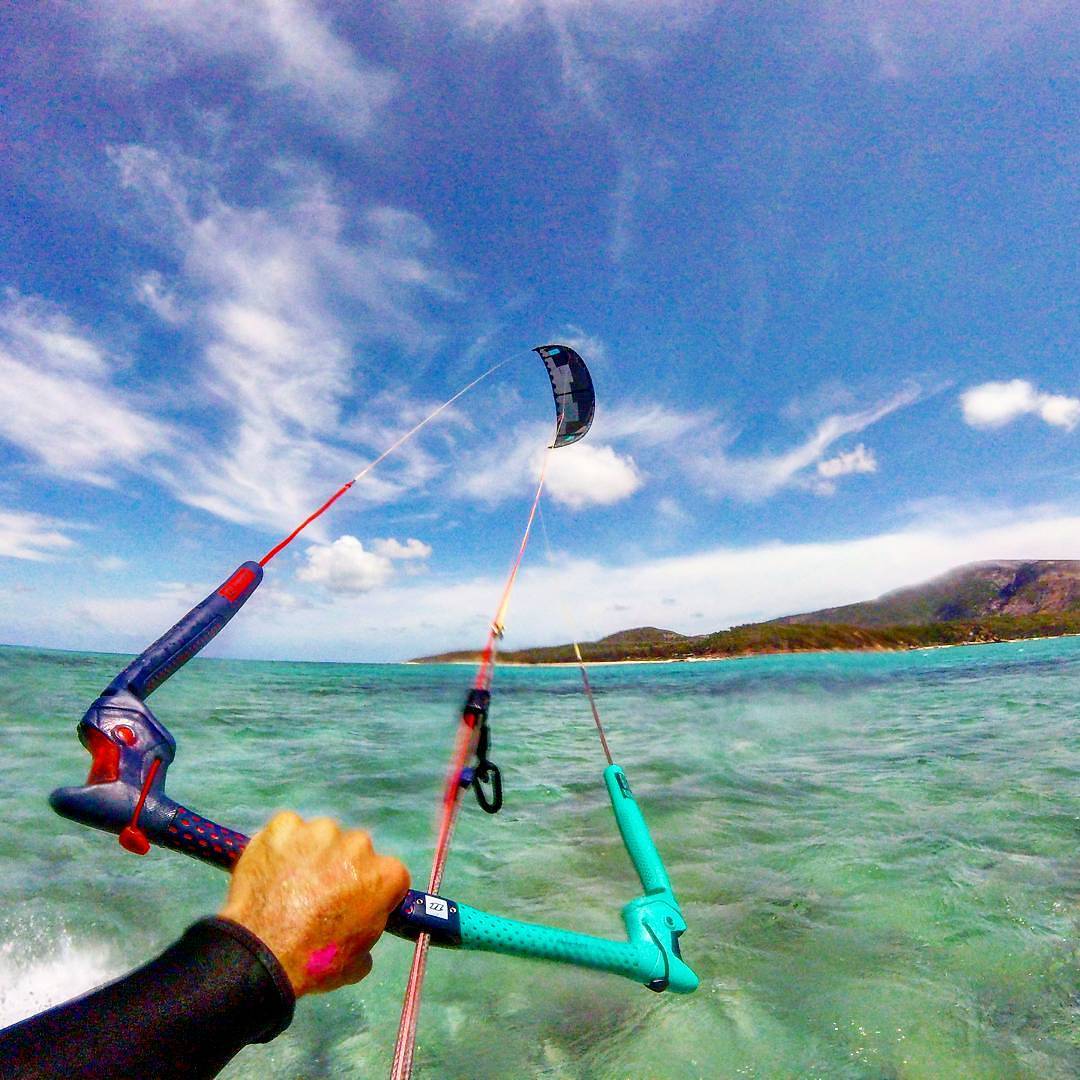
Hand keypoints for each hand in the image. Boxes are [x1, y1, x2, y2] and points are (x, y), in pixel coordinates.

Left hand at [219, 811, 409, 996]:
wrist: (262, 951)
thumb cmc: (316, 962)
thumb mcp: (358, 962)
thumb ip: (367, 931)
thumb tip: (356, 925)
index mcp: (386, 874)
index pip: (388, 876)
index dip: (371, 892)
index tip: (354, 906)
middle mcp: (359, 843)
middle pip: (355, 851)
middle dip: (341, 868)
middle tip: (318, 895)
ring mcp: (320, 830)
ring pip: (321, 838)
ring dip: (312, 854)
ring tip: (289, 882)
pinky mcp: (284, 824)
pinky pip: (288, 831)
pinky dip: (281, 845)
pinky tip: (270, 868)